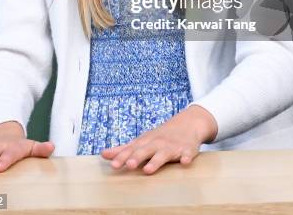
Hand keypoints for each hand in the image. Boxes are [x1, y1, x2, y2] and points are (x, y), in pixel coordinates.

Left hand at [101, 105, 217, 174]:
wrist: (188, 123)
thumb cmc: (160, 136)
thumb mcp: (142, 141)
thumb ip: (124, 149)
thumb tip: (104, 154)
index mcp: (146, 142)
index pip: (132, 150)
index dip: (123, 157)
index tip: (114, 165)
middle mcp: (158, 143)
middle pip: (146, 150)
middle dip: (137, 157)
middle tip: (130, 165)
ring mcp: (173, 146)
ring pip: (164, 154)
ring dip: (156, 161)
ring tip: (149, 169)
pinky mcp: (187, 150)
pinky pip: (188, 154)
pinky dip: (186, 157)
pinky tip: (185, 162)